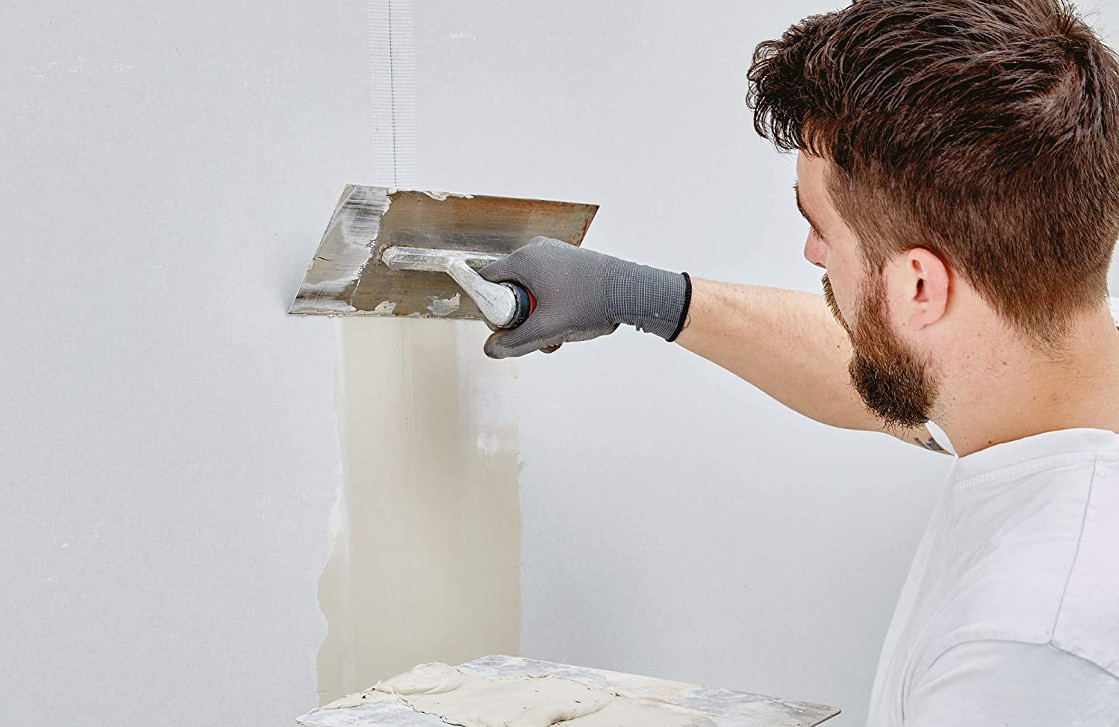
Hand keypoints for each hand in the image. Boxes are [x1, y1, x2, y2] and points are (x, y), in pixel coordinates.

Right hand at [478, 237, 620, 358]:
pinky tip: (569, 316)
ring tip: (557, 327)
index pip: (487, 279)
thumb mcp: (547, 329)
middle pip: (510, 284)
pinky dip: (552, 300)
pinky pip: (548, 280)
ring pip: (531, 285)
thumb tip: (492, 350)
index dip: (489, 305)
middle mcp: (536, 249)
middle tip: (534, 330)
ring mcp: (554, 251)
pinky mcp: (569, 258)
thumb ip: (516, 342)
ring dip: (538, 310)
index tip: (502, 325)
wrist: (631, 291)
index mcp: (524, 260)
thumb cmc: (589, 304)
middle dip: (519, 312)